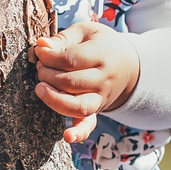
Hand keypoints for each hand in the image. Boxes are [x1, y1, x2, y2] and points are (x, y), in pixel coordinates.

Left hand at [35, 18, 139, 143]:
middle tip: (40, 67)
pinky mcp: (97, 110)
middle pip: (70, 82)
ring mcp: (101, 98)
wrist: (130, 65)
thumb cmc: (101, 44)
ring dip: (54, 99)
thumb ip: (62, 38)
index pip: (70, 60)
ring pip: (77, 106)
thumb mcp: (86, 32)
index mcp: (102, 55)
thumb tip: (41, 46)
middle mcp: (103, 79)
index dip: (49, 57)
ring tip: (40, 89)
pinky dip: (79, 132)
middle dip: (47, 74)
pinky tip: (68, 137)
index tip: (41, 52)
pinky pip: (88, 124)